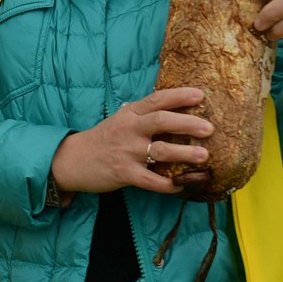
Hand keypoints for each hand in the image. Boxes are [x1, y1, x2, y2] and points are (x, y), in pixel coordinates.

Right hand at [49, 88, 212, 195]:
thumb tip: (177, 111)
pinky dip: (168, 185)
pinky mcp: (124, 173)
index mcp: (130, 113)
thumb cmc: (104, 139)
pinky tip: (181, 186)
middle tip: (209, 128)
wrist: (73, 160)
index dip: (180, 95)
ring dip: (184, 153)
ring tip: (204, 156)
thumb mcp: (121, 120)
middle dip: (188, 123)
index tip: (201, 95)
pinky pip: (151, 181)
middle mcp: (129, 129)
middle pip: (162, 121)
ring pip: (160, 150)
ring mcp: (127, 152)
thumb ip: (144, 115)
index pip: (157, 99)